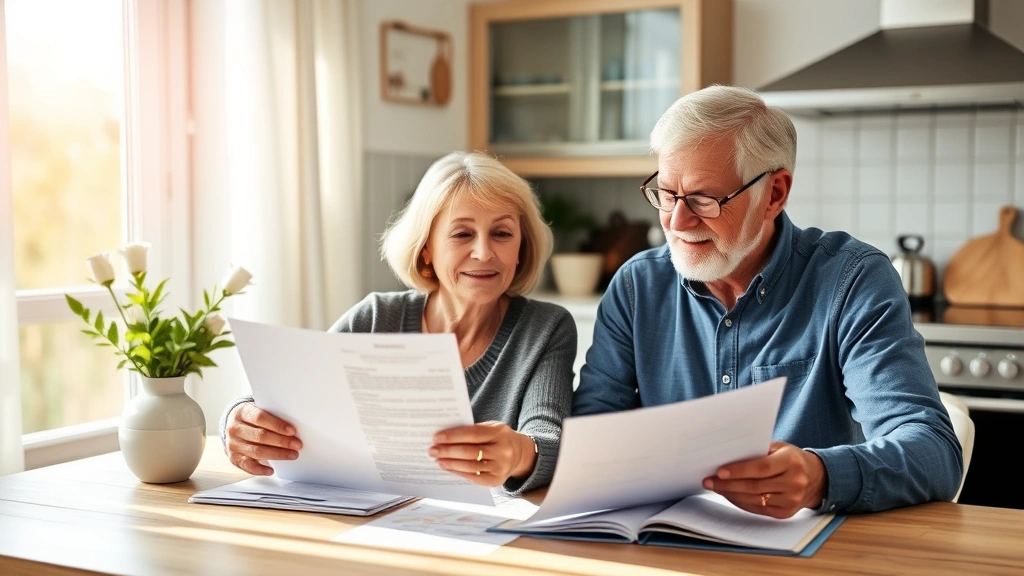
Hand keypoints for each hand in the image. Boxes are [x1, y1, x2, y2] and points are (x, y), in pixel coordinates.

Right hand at [225, 402, 301, 475]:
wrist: (234, 426)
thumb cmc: (252, 418)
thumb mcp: (259, 410)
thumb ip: (272, 416)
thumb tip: (292, 429)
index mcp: (242, 412)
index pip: (260, 418)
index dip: (277, 425)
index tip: (292, 431)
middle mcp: (235, 428)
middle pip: (260, 436)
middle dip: (281, 441)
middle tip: (297, 445)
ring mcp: (233, 444)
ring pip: (257, 451)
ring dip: (277, 454)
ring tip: (292, 455)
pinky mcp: (234, 457)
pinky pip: (248, 466)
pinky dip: (260, 469)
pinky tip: (272, 470)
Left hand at [428, 421, 535, 486]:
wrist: (520, 454)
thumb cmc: (498, 438)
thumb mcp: (491, 428)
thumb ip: (473, 430)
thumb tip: (445, 437)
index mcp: (500, 432)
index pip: (473, 434)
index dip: (453, 436)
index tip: (436, 437)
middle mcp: (502, 451)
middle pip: (470, 451)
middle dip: (448, 451)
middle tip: (432, 450)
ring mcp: (500, 467)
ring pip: (470, 466)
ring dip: (450, 463)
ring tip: (437, 460)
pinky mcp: (496, 481)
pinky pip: (473, 477)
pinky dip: (458, 472)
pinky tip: (448, 468)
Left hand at [702, 441, 826, 518]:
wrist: (816, 478)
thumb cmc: (791, 459)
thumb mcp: (780, 448)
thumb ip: (758, 451)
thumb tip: (728, 456)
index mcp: (792, 462)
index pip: (761, 468)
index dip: (739, 470)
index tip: (719, 471)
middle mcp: (794, 483)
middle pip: (755, 486)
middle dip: (728, 484)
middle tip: (709, 481)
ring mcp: (791, 501)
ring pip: (754, 500)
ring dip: (731, 494)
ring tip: (715, 487)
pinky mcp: (786, 513)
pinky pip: (758, 509)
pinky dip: (741, 502)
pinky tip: (729, 495)